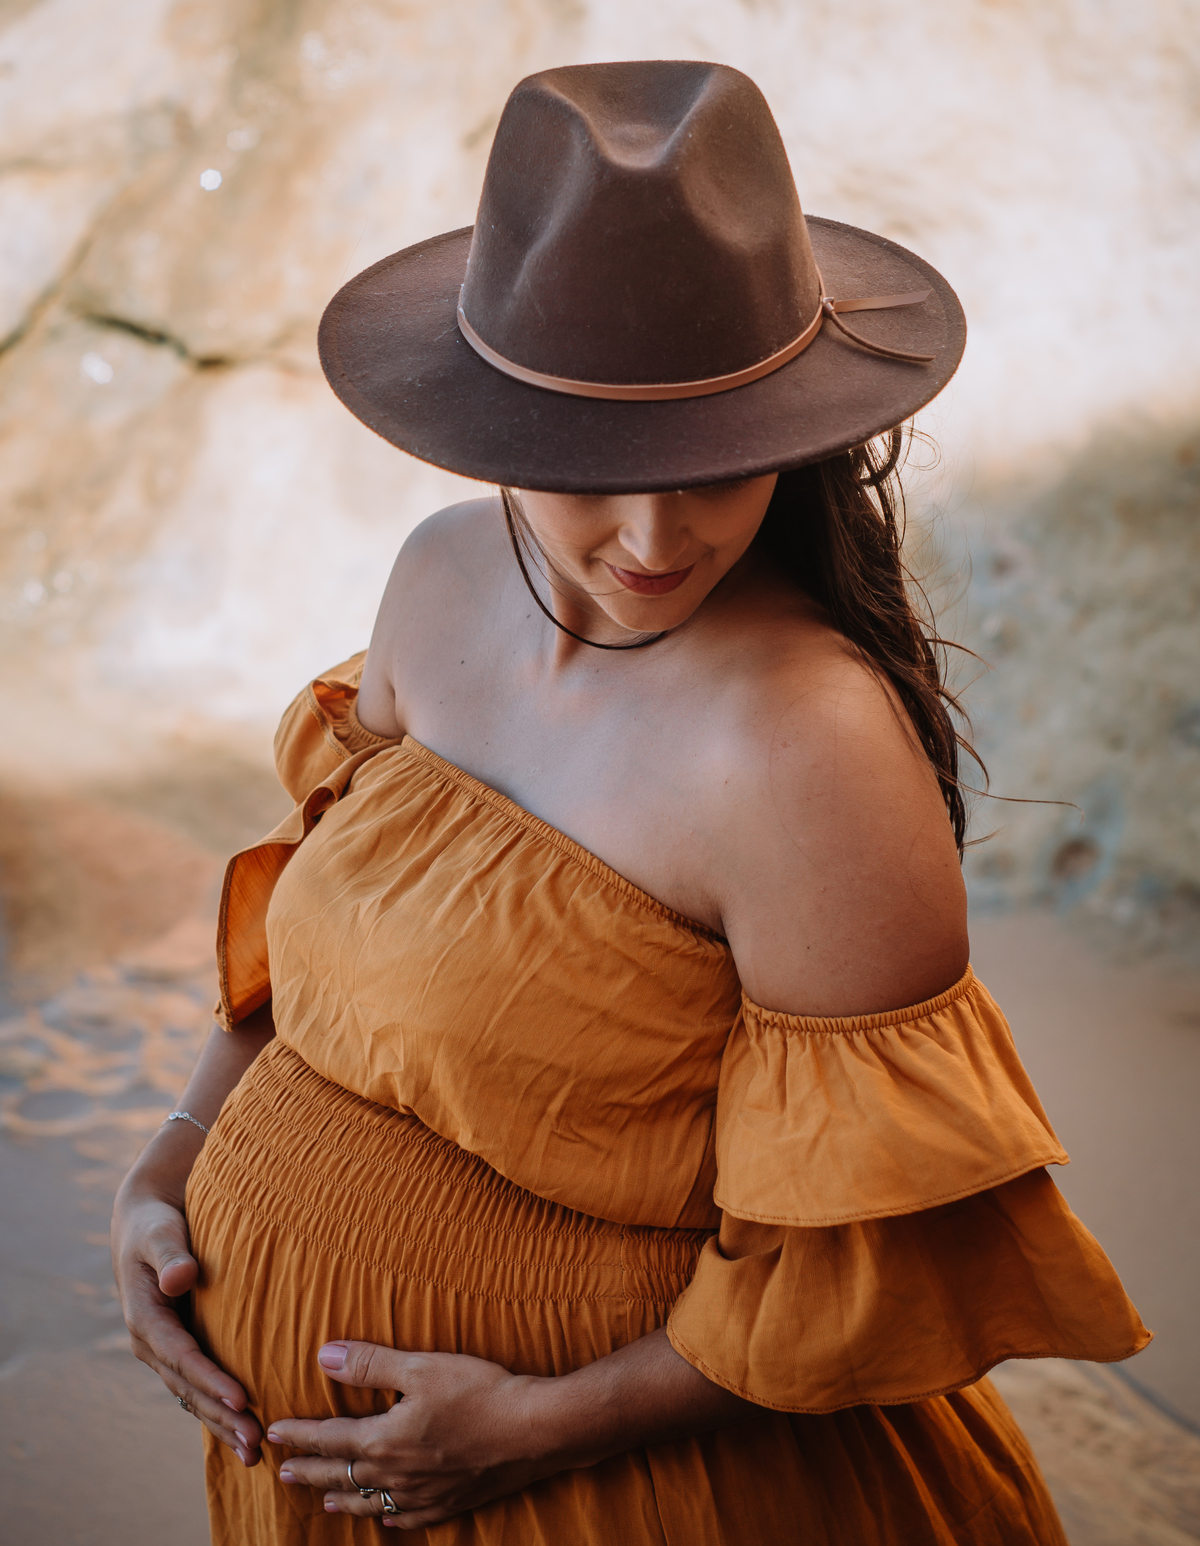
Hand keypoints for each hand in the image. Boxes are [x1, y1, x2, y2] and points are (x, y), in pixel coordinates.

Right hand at [112, 1174, 262, 1465]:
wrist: (146, 1222)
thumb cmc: (157, 1224)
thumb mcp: (160, 1233)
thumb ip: (171, 1255)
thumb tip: (179, 1280)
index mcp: (145, 1317)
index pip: (181, 1355)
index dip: (210, 1379)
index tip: (242, 1398)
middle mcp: (152, 1343)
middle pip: (189, 1387)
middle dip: (221, 1415)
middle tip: (255, 1441)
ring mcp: (165, 1350)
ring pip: (193, 1395)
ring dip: (221, 1423)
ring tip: (254, 1452)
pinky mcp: (179, 1348)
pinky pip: (198, 1386)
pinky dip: (219, 1409)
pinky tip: (243, 1431)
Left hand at [267, 1341, 552, 1527]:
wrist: (534, 1430)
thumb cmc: (479, 1392)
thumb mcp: (421, 1367)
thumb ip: (370, 1364)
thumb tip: (324, 1357)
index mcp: (385, 1441)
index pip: (329, 1439)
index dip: (299, 1436)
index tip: (274, 1433)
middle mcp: (397, 1474)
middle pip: (342, 1477)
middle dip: (310, 1472)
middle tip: (283, 1473)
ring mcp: (424, 1494)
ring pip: (371, 1502)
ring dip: (343, 1500)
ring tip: (324, 1502)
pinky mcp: (451, 1502)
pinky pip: (410, 1518)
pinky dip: (391, 1518)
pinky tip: (387, 1518)